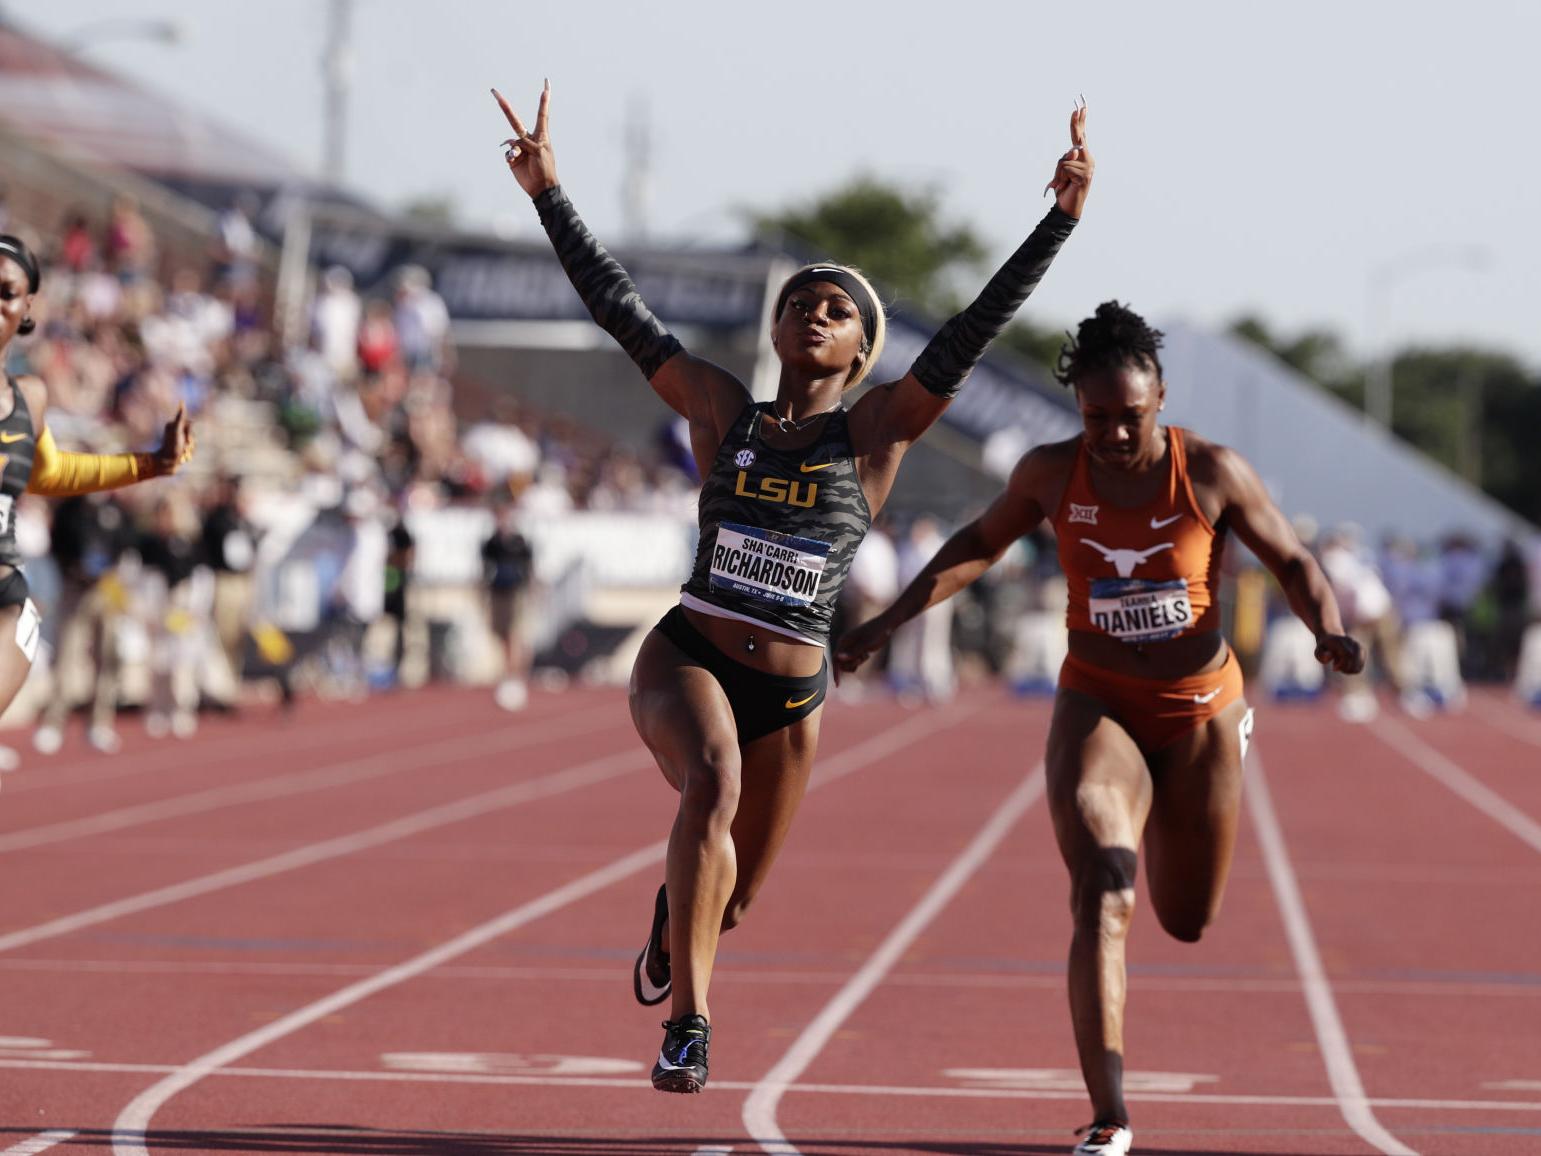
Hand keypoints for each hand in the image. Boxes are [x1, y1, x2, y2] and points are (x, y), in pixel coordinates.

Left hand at [154, 403, 193, 474]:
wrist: (167, 462)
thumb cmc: (172, 446)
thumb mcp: (177, 430)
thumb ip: (180, 417)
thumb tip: (182, 402)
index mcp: (173, 425)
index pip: (190, 424)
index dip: (190, 432)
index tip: (185, 438)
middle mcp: (175, 432)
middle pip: (192, 433)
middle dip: (191, 441)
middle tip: (184, 447)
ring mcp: (178, 441)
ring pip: (193, 443)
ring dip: (190, 449)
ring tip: (183, 454)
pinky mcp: (179, 449)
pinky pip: (190, 450)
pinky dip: (188, 454)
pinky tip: (182, 457)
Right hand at [493, 81, 557, 198]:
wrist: (540, 188)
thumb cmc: (545, 168)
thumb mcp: (539, 151)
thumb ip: (525, 142)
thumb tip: (511, 142)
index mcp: (540, 134)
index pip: (541, 113)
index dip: (544, 100)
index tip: (546, 84)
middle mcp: (528, 138)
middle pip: (514, 119)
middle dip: (504, 106)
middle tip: (494, 92)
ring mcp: (519, 147)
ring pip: (510, 141)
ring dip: (514, 149)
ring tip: (521, 157)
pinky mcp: (512, 158)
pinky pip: (507, 152)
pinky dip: (510, 156)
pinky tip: (515, 161)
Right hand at [833, 615, 893, 684]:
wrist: (886, 625)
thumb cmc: (877, 633)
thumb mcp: (866, 645)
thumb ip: (852, 652)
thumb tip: (837, 658)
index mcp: (844, 641)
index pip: (835, 659)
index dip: (835, 672)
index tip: (838, 685)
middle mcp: (845, 643)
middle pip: (840, 663)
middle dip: (851, 664)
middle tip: (863, 657)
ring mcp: (851, 646)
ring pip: (848, 662)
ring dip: (856, 663)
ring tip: (866, 655)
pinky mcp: (857, 648)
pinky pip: (854, 660)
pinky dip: (859, 662)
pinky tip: (867, 655)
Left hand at [1044, 98, 1092, 218]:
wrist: (1068, 207)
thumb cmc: (1064, 188)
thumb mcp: (1062, 171)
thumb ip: (1066, 160)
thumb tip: (1073, 151)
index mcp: (1083, 156)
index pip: (1081, 136)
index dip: (1080, 122)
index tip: (1081, 107)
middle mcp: (1088, 159)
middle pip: (1079, 138)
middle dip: (1076, 123)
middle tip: (1077, 106)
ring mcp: (1089, 167)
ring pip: (1065, 159)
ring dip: (1057, 173)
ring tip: (1061, 183)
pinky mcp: (1085, 175)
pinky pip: (1065, 168)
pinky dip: (1059, 177)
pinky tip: (1065, 185)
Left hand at [1314, 633, 1364, 674]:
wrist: (1332, 636)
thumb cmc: (1324, 646)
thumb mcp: (1318, 651)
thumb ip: (1320, 655)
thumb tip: (1330, 657)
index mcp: (1342, 642)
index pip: (1348, 655)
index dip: (1342, 665)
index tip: (1333, 668)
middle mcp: (1353, 644)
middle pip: (1355, 663)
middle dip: (1345, 669)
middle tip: (1335, 667)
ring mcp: (1360, 648)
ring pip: (1358, 668)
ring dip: (1348, 670)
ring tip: (1340, 665)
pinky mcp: (1363, 653)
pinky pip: (1359, 668)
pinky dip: (1351, 670)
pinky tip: (1345, 666)